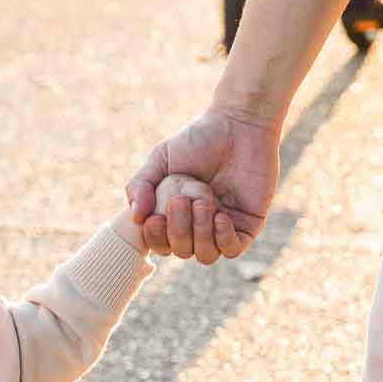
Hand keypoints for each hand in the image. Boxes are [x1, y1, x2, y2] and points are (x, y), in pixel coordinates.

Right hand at [124, 108, 280, 263]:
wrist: (239, 125)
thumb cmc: (198, 139)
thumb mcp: (160, 158)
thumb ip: (140, 184)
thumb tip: (134, 218)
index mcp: (175, 215)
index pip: (160, 245)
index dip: (155, 239)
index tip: (155, 218)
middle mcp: (197, 226)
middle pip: (181, 252)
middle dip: (179, 230)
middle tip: (181, 199)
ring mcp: (223, 228)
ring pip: (206, 256)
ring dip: (200, 233)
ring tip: (204, 202)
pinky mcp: (247, 225)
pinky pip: (232, 250)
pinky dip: (223, 238)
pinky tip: (221, 215)